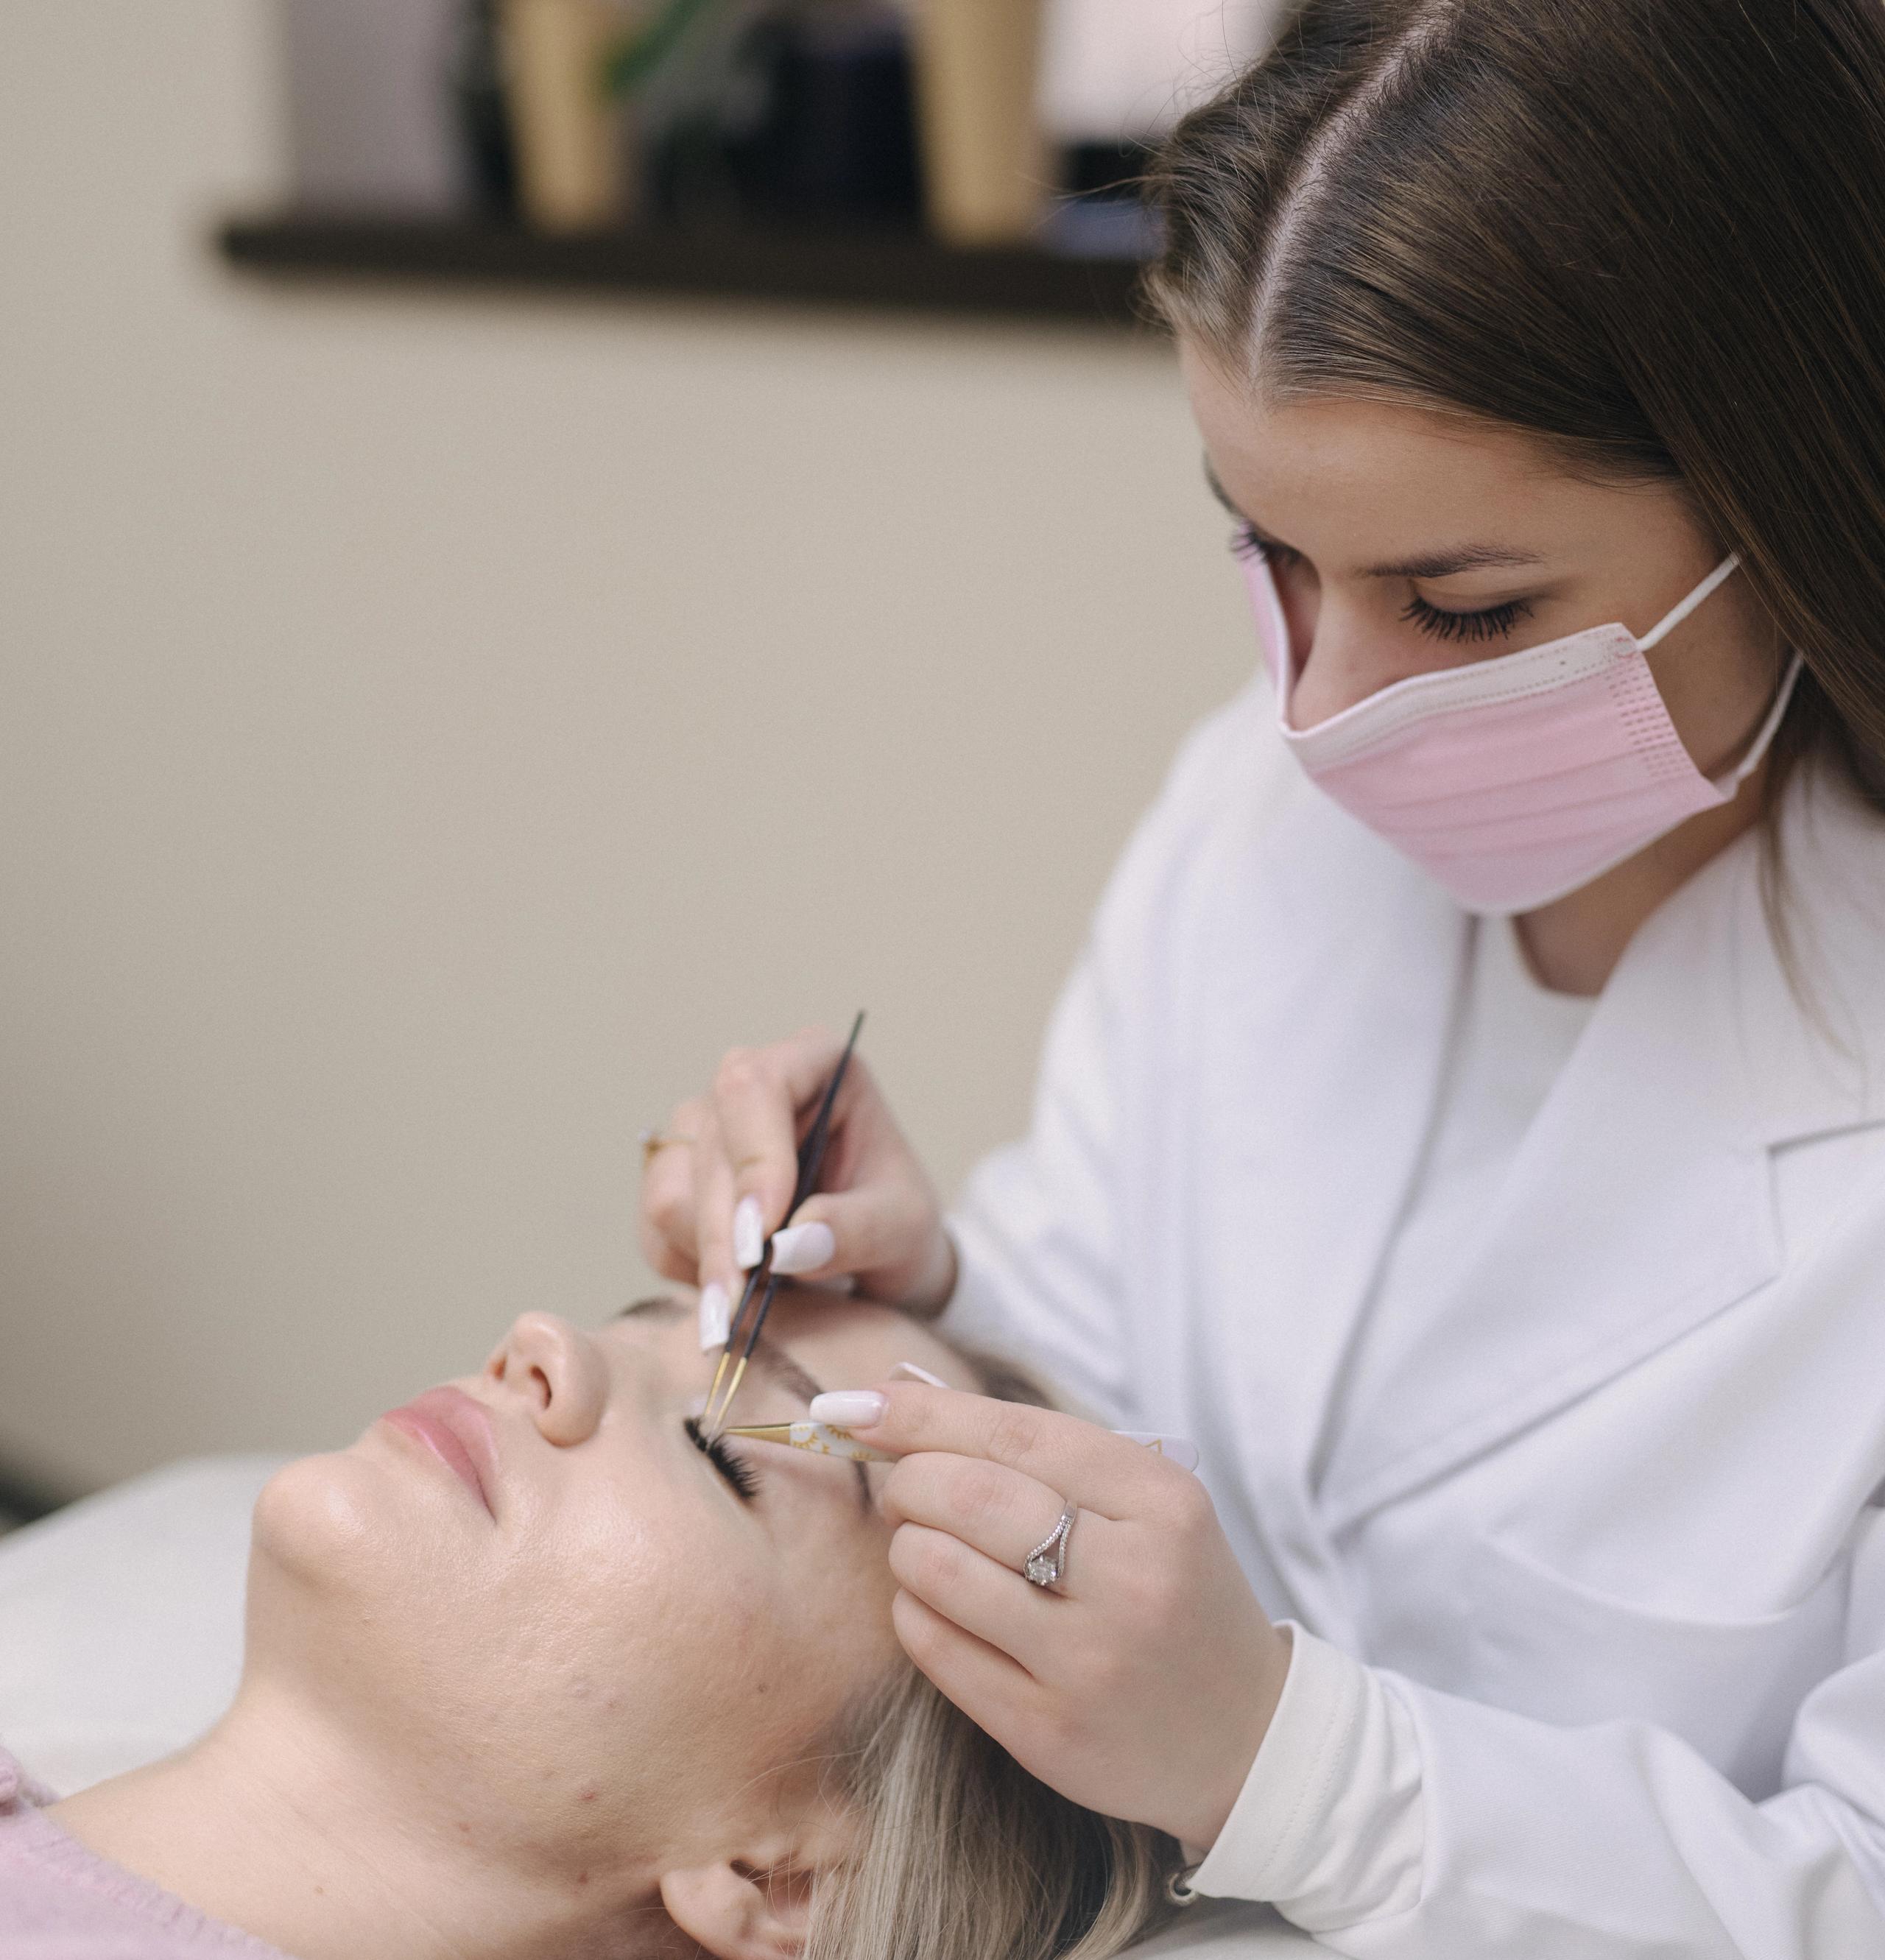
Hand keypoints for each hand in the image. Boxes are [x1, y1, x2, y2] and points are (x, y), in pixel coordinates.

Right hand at [638, 1026, 956, 1318]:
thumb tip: (786, 1247)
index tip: (762, 1238)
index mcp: (816, 1064)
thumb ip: (855, 1230)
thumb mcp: (903, 1228)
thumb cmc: (897, 1221)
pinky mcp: (677, 1174)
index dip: (753, 1160)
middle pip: (710, 1148)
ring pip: (672, 1191)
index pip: (755, 1086)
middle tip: (738, 1311)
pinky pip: (656, 1226)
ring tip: (749, 1308)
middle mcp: (750, 1084)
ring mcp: (705, 1127)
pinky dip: (689, 1269)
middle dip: (724, 1236)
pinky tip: (733, 1292)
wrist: (876, 1254)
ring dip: (706, 1259)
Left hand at [821, 1380, 1289, 1849]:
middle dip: (906, 1479)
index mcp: (1161, 1503)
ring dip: (905, 1546)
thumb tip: (899, 1390)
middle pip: (968, 1496)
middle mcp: (1132, 1580)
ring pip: (939, 1571)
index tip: (860, 1401)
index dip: (923, 1412)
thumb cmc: (1174, 1591)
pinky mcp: (1048, 1732)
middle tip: (901, 1486)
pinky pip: (935, 1648)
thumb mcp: (1142, 1503)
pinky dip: (913, 1610)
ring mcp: (1090, 1663)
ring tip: (923, 1545)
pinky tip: (937, 1604)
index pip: (1016, 1431)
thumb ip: (1037, 1447)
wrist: (1245, 1735)